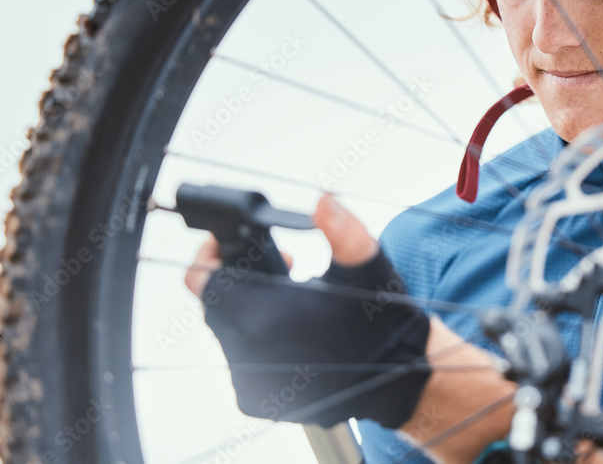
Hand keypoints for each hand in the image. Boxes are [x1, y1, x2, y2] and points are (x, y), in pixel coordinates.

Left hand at [183, 192, 429, 428]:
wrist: (399, 377)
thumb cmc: (380, 322)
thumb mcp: (365, 266)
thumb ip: (342, 229)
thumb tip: (323, 203)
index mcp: (261, 317)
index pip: (202, 279)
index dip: (212, 255)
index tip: (235, 245)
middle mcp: (246, 353)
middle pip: (217, 303)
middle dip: (241, 279)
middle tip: (285, 267)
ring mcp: (250, 380)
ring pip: (228, 331)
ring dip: (251, 310)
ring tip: (292, 301)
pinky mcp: (258, 399)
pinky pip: (242, 357)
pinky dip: (260, 339)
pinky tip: (293, 330)